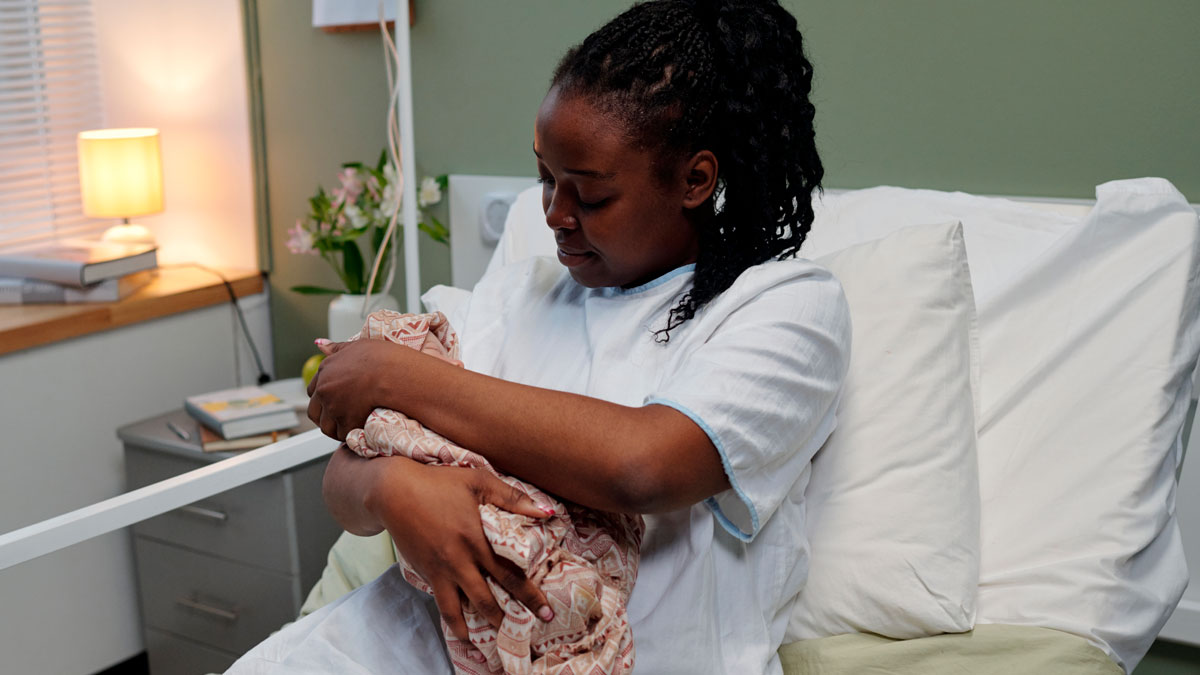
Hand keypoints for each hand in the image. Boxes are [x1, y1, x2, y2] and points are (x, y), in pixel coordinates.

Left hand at [306, 338, 405, 439]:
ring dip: (336, 428)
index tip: (334, 401)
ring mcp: (333, 408)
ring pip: (326, 426)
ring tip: (350, 425)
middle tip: (340, 417)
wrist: (394, 374)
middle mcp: (325, 390)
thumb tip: (319, 343)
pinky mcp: (345, 423)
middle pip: (314, 411)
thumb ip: (336, 348)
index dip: (323, 398)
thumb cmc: (381, 358)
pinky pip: (343, 434)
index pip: (313, 390)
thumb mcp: (356, 346)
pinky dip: (350, 434)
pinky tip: (359, 428)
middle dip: (325, 416)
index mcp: (325, 370)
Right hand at [362, 453, 556, 644]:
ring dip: (481, 627)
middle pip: (489, 597)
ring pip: (463, 608)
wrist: (394, 492)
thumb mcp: (479, 482)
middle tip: (529, 632)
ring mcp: (442, 570)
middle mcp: (460, 560)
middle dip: (511, 617)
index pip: (510, 573)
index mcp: (478, 538)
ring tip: (496, 643)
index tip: (545, 610)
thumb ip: (513, 498)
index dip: (529, 594)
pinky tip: (464, 634)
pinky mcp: (427, 574)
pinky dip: (454, 622)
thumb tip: (547, 511)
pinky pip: (443, 605)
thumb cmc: (439, 482)